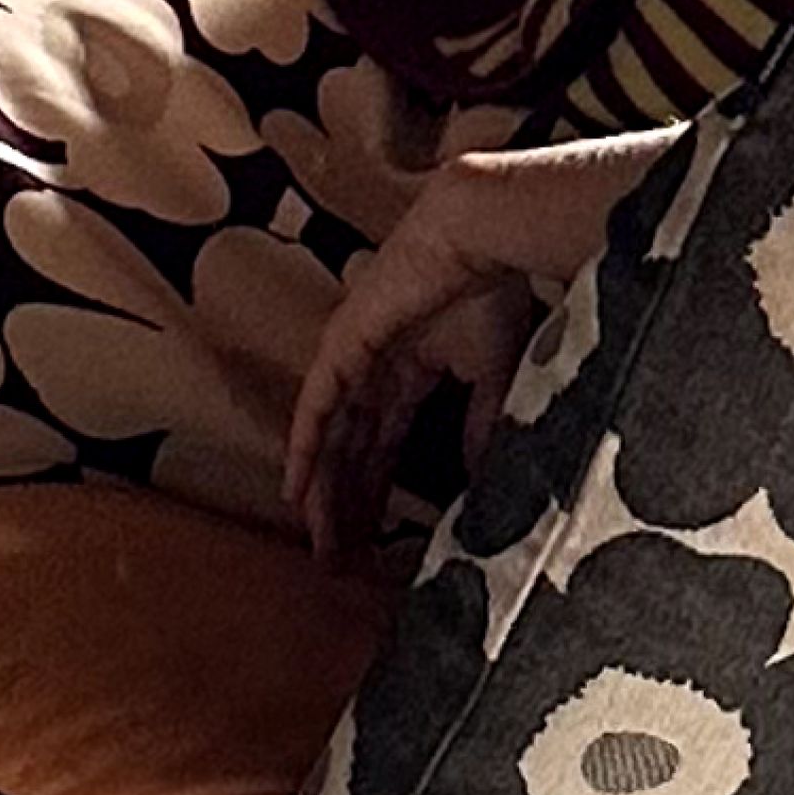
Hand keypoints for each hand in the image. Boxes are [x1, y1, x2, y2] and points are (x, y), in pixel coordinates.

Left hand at [283, 189, 554, 562]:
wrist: (484, 234)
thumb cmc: (497, 289)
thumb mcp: (497, 376)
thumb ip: (482, 427)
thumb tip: (479, 482)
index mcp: (414, 366)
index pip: (384, 442)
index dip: (380, 490)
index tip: (377, 540)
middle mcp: (376, 364)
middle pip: (352, 448)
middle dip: (347, 505)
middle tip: (340, 560)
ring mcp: (354, 353)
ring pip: (331, 436)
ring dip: (324, 491)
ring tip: (320, 544)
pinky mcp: (343, 343)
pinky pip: (317, 407)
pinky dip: (305, 451)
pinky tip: (296, 493)